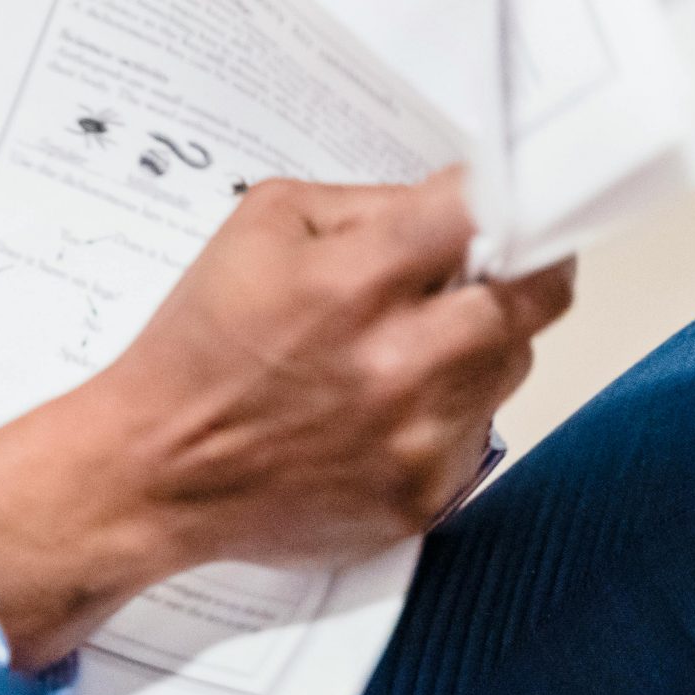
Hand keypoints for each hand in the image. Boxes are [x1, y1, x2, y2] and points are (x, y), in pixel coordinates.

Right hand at [0, 170, 573, 667]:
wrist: (158, 469)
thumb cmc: (202, 342)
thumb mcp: (263, 225)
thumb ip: (367, 203)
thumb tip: (452, 207)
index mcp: (357, 280)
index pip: (489, 214)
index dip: (511, 197)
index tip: (512, 198)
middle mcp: (402, 362)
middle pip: (536, 295)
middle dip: (519, 270)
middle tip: (486, 266)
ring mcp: (420, 437)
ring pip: (513, 363)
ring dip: (480, 341)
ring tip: (410, 343)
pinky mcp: (425, 497)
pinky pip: (480, 430)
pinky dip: (449, 409)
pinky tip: (387, 406)